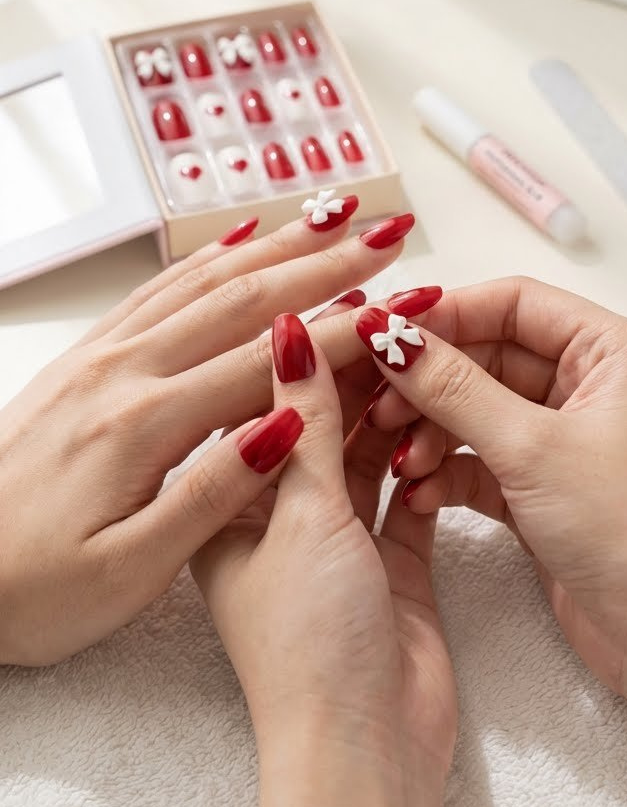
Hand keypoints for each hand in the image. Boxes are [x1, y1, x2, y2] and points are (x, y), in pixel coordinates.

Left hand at [0, 206, 413, 664]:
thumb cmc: (29, 591)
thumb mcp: (126, 572)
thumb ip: (209, 495)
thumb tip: (285, 425)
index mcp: (144, 424)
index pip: (272, 362)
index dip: (350, 330)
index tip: (409, 301)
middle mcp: (123, 372)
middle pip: (245, 299)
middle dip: (327, 262)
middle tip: (390, 232)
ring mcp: (100, 359)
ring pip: (203, 281)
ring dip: (276, 244)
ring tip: (333, 214)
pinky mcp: (84, 362)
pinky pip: (156, 289)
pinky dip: (206, 257)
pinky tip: (236, 240)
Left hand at [192, 307, 457, 806]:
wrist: (365, 753)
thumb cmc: (307, 650)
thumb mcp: (298, 518)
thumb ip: (300, 422)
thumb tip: (287, 330)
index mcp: (223, 503)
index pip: (261, 394)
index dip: (304, 335)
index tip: (350, 284)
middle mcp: (272, 514)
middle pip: (314, 414)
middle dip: (355, 361)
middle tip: (401, 302)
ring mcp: (331, 536)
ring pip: (362, 445)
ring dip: (392, 402)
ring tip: (427, 346)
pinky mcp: (387, 559)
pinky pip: (405, 486)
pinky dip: (423, 455)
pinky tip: (445, 415)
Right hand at [355, 279, 626, 806]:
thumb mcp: (531, 448)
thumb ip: (453, 387)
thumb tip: (390, 335)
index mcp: (617, 352)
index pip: (516, 304)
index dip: (447, 314)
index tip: (384, 331)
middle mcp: (598, 386)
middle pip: (492, 356)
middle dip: (432, 381)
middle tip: (378, 401)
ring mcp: (573, 439)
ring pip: (483, 411)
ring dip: (434, 431)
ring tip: (399, 459)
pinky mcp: (551, 488)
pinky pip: (486, 459)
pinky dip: (449, 472)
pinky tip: (417, 492)